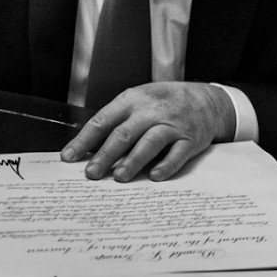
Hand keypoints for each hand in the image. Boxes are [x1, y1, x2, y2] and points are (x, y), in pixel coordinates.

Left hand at [60, 82, 234, 182]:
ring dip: (132, 161)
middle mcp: (150, 111)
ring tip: (119, 177)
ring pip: (149, 143)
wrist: (207, 99)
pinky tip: (154, 177)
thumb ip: (117, 122)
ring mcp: (171, 124)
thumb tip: (91, 151)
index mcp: (131, 100)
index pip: (102, 121)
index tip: (69, 157)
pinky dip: (166, 165)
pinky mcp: (190, 139)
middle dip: (105, 155)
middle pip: (123, 134)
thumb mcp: (138, 101)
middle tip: (91, 174)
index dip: (84, 140)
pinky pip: (177, 154)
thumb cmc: (163, 102)